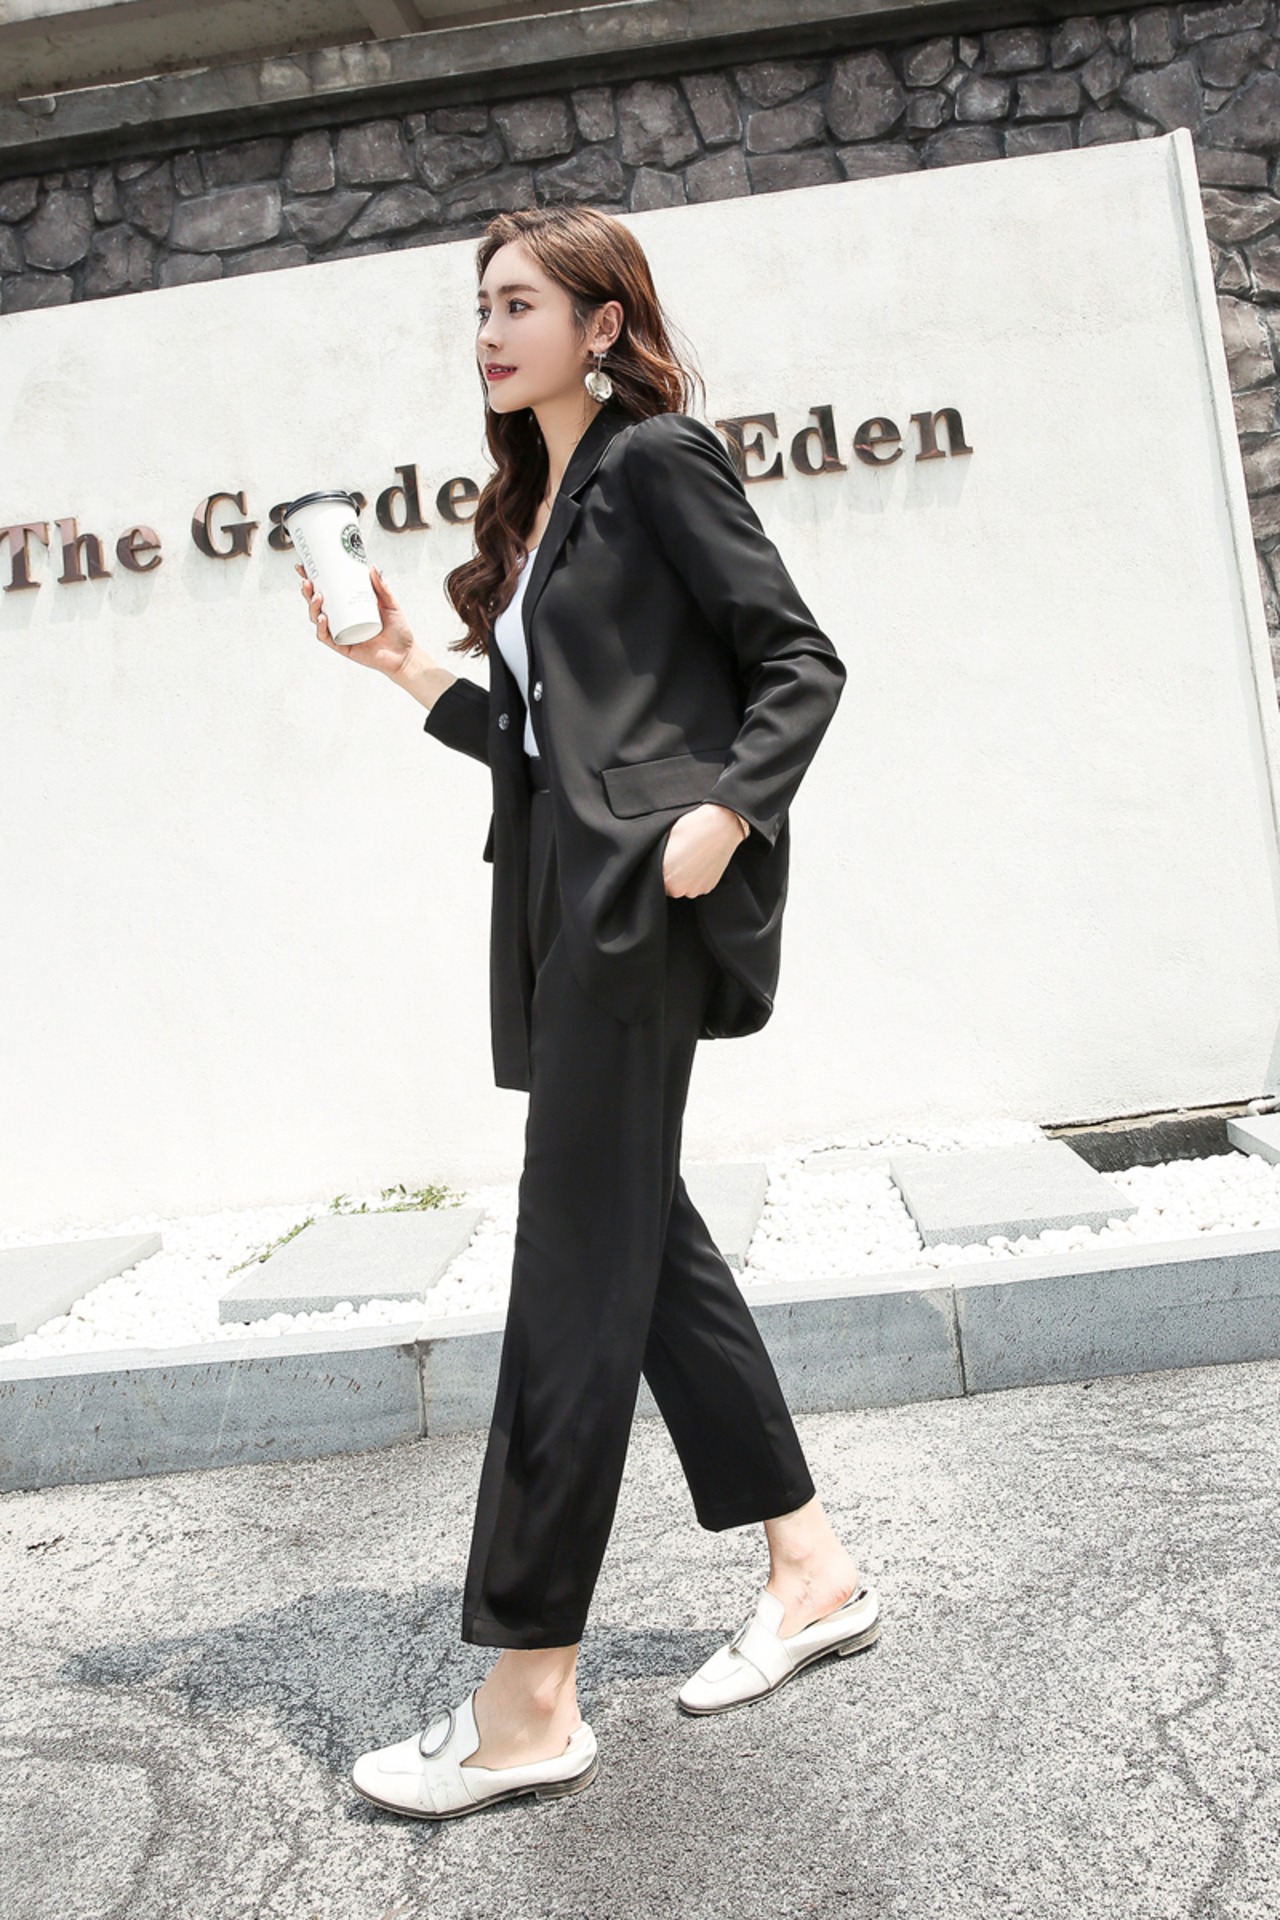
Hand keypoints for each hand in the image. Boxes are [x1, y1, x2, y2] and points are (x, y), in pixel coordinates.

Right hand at [296, 563, 417, 675]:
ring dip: (313, 607)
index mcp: (348, 606)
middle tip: (307, 580)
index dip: (313, 579)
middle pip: (317, 603)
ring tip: (317, 596)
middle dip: (308, 591)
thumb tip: (372, 567)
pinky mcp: (342, 646)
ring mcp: (340, 632)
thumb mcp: (390, 604)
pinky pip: (326, 637)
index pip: (326, 590)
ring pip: (317, 618)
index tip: (304, 566)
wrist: (405, 654)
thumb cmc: (397, 629)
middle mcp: (341, 619)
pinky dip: (321, 627)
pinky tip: (322, 618)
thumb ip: (382, 587)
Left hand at [661, 803, 748, 896]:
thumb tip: (653, 862)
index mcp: (664, 875)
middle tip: (679, 854)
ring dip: (685, 876)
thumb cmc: (692, 826)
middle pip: (668, 886)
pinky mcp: (708, 888)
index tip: (666, 856)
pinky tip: (700, 860)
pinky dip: (697, 876)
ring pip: (683, 886)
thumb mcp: (665, 838)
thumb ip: (656, 856)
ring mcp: (694, 889)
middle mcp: (678, 888)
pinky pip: (697, 885)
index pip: (654, 878)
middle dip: (671, 873)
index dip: (659, 867)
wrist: (721, 825)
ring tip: (691, 856)